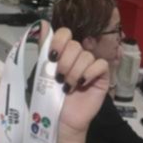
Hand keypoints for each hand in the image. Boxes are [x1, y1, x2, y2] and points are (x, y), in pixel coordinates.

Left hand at [43, 23, 109, 138]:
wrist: (59, 119)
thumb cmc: (49, 96)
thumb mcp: (41, 71)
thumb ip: (42, 48)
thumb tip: (41, 24)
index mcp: (62, 52)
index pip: (65, 33)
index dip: (59, 41)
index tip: (52, 56)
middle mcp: (77, 56)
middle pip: (75, 45)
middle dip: (65, 62)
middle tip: (58, 77)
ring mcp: (90, 65)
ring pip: (86, 56)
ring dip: (74, 72)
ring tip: (67, 86)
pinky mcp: (102, 76)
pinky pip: (100, 64)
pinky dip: (90, 73)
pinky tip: (82, 84)